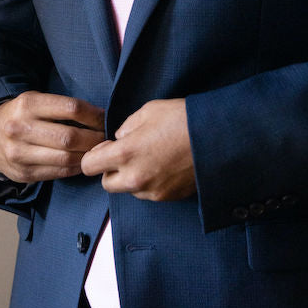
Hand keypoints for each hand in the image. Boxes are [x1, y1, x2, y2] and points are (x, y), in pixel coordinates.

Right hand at [0, 91, 104, 182]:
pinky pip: (59, 173)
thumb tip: (100, 117)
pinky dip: (76, 168)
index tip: (104, 119)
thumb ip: (62, 107)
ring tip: (97, 151)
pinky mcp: (22, 174)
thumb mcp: (36, 100)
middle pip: (70, 137)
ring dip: (87, 156)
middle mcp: (21, 128)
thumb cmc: (22, 115)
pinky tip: (82, 161)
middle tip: (105, 138)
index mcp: (28, 104)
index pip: (71, 108)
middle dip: (94, 139)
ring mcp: (19, 153)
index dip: (94, 115)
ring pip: (66, 158)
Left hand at [80, 99, 195, 201]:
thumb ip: (126, 127)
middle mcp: (136, 178)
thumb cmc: (183, 119)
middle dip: (111, 170)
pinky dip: (150, 183)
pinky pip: (149, 193)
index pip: (90, 165)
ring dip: (131, 177)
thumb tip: (120, 138)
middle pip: (106, 184)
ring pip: (128, 190)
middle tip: (127, 154)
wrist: (217, 137)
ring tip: (151, 158)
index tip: (108, 147)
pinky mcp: (168, 197)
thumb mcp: (149, 110)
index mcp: (126, 154)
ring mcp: (152, 191)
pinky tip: (164, 166)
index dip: (95, 154)